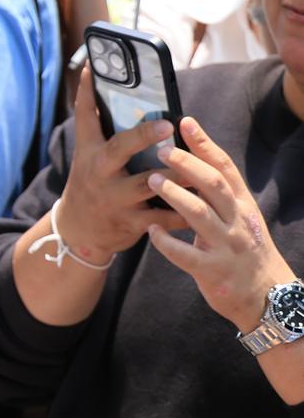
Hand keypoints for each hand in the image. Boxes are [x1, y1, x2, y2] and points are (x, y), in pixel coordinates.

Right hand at [55, 71, 185, 264]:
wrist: (78, 232)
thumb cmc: (91, 185)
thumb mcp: (89, 158)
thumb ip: (104, 133)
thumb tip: (123, 97)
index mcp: (89, 151)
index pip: (84, 114)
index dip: (87, 90)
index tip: (95, 67)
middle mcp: (99, 171)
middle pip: (118, 148)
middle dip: (142, 136)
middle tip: (167, 125)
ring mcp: (114, 197)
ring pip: (147, 184)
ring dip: (174, 176)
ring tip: (197, 165)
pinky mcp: (130, 222)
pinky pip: (162, 216)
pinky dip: (183, 211)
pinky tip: (203, 204)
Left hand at [144, 117, 295, 332]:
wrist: (266, 296)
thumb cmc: (244, 249)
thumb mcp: (239, 217)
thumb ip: (218, 193)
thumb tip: (191, 159)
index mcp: (242, 204)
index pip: (225, 167)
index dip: (204, 143)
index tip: (185, 121)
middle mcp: (237, 221)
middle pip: (213, 185)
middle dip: (187, 165)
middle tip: (161, 150)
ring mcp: (226, 246)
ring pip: (198, 215)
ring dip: (173, 195)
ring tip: (151, 180)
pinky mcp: (212, 271)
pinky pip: (184, 254)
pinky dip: (165, 241)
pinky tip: (150, 229)